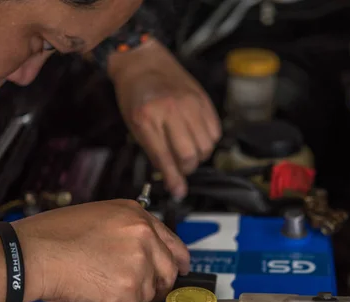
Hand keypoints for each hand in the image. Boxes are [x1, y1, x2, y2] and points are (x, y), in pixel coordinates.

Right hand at [13, 200, 189, 301]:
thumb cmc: (52, 236)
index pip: (172, 241)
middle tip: (140, 290)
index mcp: (135, 215)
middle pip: (168, 270)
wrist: (32, 254)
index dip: (178, 259)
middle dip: (156, 284)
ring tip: (103, 286)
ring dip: (130, 296)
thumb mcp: (97, 216)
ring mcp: (137, 262)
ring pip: (149, 291)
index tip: (181, 267)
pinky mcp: (128, 288)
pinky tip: (98, 294)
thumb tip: (140, 250)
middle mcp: (142, 235)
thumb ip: (126, 230)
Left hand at [108, 38, 221, 198]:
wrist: (142, 61)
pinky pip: (215, 131)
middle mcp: (170, 110)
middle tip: (181, 167)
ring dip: (199, 156)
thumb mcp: (135, 124)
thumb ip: (154, 151)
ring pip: (206, 146)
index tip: (178, 192)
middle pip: (189, 155)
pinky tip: (197, 137)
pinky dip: (208, 141)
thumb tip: (172, 179)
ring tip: (188, 150)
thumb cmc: (134, 94)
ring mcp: (189, 103)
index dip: (173, 180)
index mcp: (146, 118)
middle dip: (187, 168)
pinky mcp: (203, 99)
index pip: (164, 158)